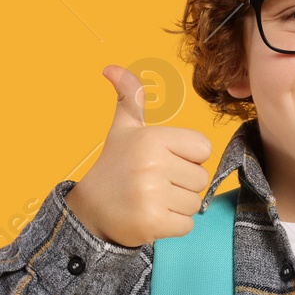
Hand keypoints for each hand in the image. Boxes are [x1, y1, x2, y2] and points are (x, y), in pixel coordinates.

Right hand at [65, 65, 213, 247]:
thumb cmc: (115, 167)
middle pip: (201, 179)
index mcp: (152, 138)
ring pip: (195, 203)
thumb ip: (129, 97)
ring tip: (153, 200)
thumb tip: (111, 68)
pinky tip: (152, 217)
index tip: (164, 162)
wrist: (90, 210)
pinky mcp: (152, 222)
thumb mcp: (123, 128)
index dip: (188, 158)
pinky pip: (187, 225)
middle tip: (156, 185)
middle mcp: (152, 163)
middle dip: (183, 185)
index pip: (203, 149)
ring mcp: (151, 194)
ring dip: (178, 206)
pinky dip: (174, 226)